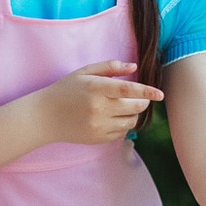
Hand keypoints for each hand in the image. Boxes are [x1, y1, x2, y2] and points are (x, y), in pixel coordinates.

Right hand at [32, 61, 164, 145]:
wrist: (45, 116)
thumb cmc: (66, 90)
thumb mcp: (85, 72)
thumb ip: (110, 67)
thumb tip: (134, 66)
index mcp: (96, 88)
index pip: (127, 89)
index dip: (146, 91)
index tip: (160, 94)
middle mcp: (98, 108)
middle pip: (134, 107)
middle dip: (142, 102)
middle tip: (139, 98)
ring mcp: (98, 126)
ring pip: (130, 122)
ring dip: (133, 114)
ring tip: (123, 107)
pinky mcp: (97, 139)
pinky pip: (121, 133)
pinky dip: (123, 126)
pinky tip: (113, 118)